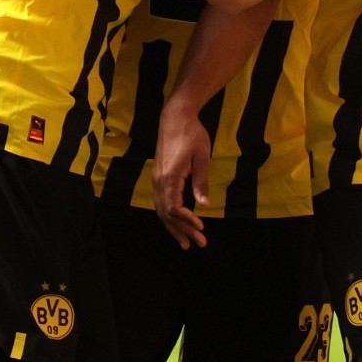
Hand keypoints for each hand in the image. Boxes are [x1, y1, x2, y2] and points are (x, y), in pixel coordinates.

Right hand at [152, 103, 211, 248]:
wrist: (175, 116)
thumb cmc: (192, 134)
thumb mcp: (202, 157)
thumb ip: (201, 182)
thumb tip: (205, 205)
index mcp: (169, 177)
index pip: (175, 208)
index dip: (187, 221)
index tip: (201, 228)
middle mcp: (158, 181)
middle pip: (166, 214)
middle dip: (182, 230)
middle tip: (197, 245)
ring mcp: (156, 179)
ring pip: (161, 210)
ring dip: (173, 227)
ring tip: (185, 242)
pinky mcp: (158, 176)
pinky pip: (160, 202)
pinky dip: (169, 216)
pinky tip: (177, 223)